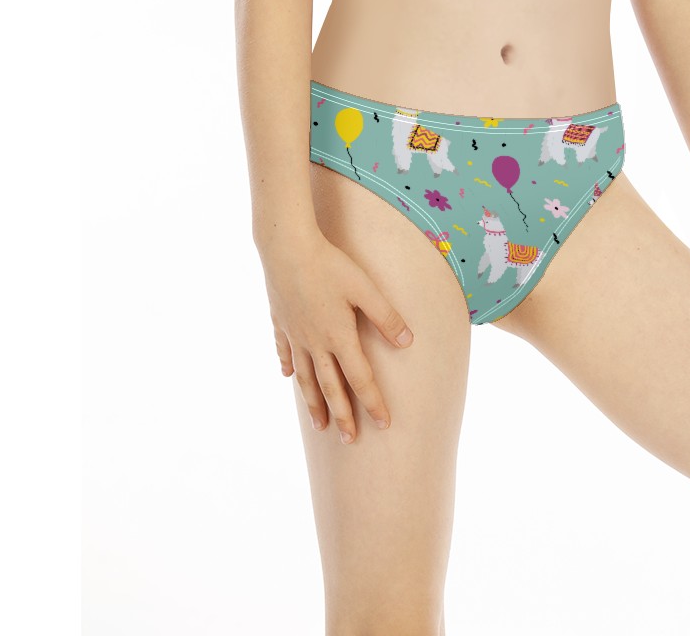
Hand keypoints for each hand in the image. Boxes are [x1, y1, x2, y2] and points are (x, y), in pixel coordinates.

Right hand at [259, 228, 415, 442]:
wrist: (286, 248)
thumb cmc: (330, 264)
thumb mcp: (365, 288)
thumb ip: (386, 316)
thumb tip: (409, 341)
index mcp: (339, 336)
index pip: (360, 379)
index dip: (373, 402)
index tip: (383, 424)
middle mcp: (315, 342)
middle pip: (330, 387)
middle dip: (342, 416)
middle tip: (349, 441)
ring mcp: (295, 334)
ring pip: (305, 378)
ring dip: (313, 403)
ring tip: (319, 425)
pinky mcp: (280, 322)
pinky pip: (284, 351)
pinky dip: (288, 366)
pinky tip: (288, 376)